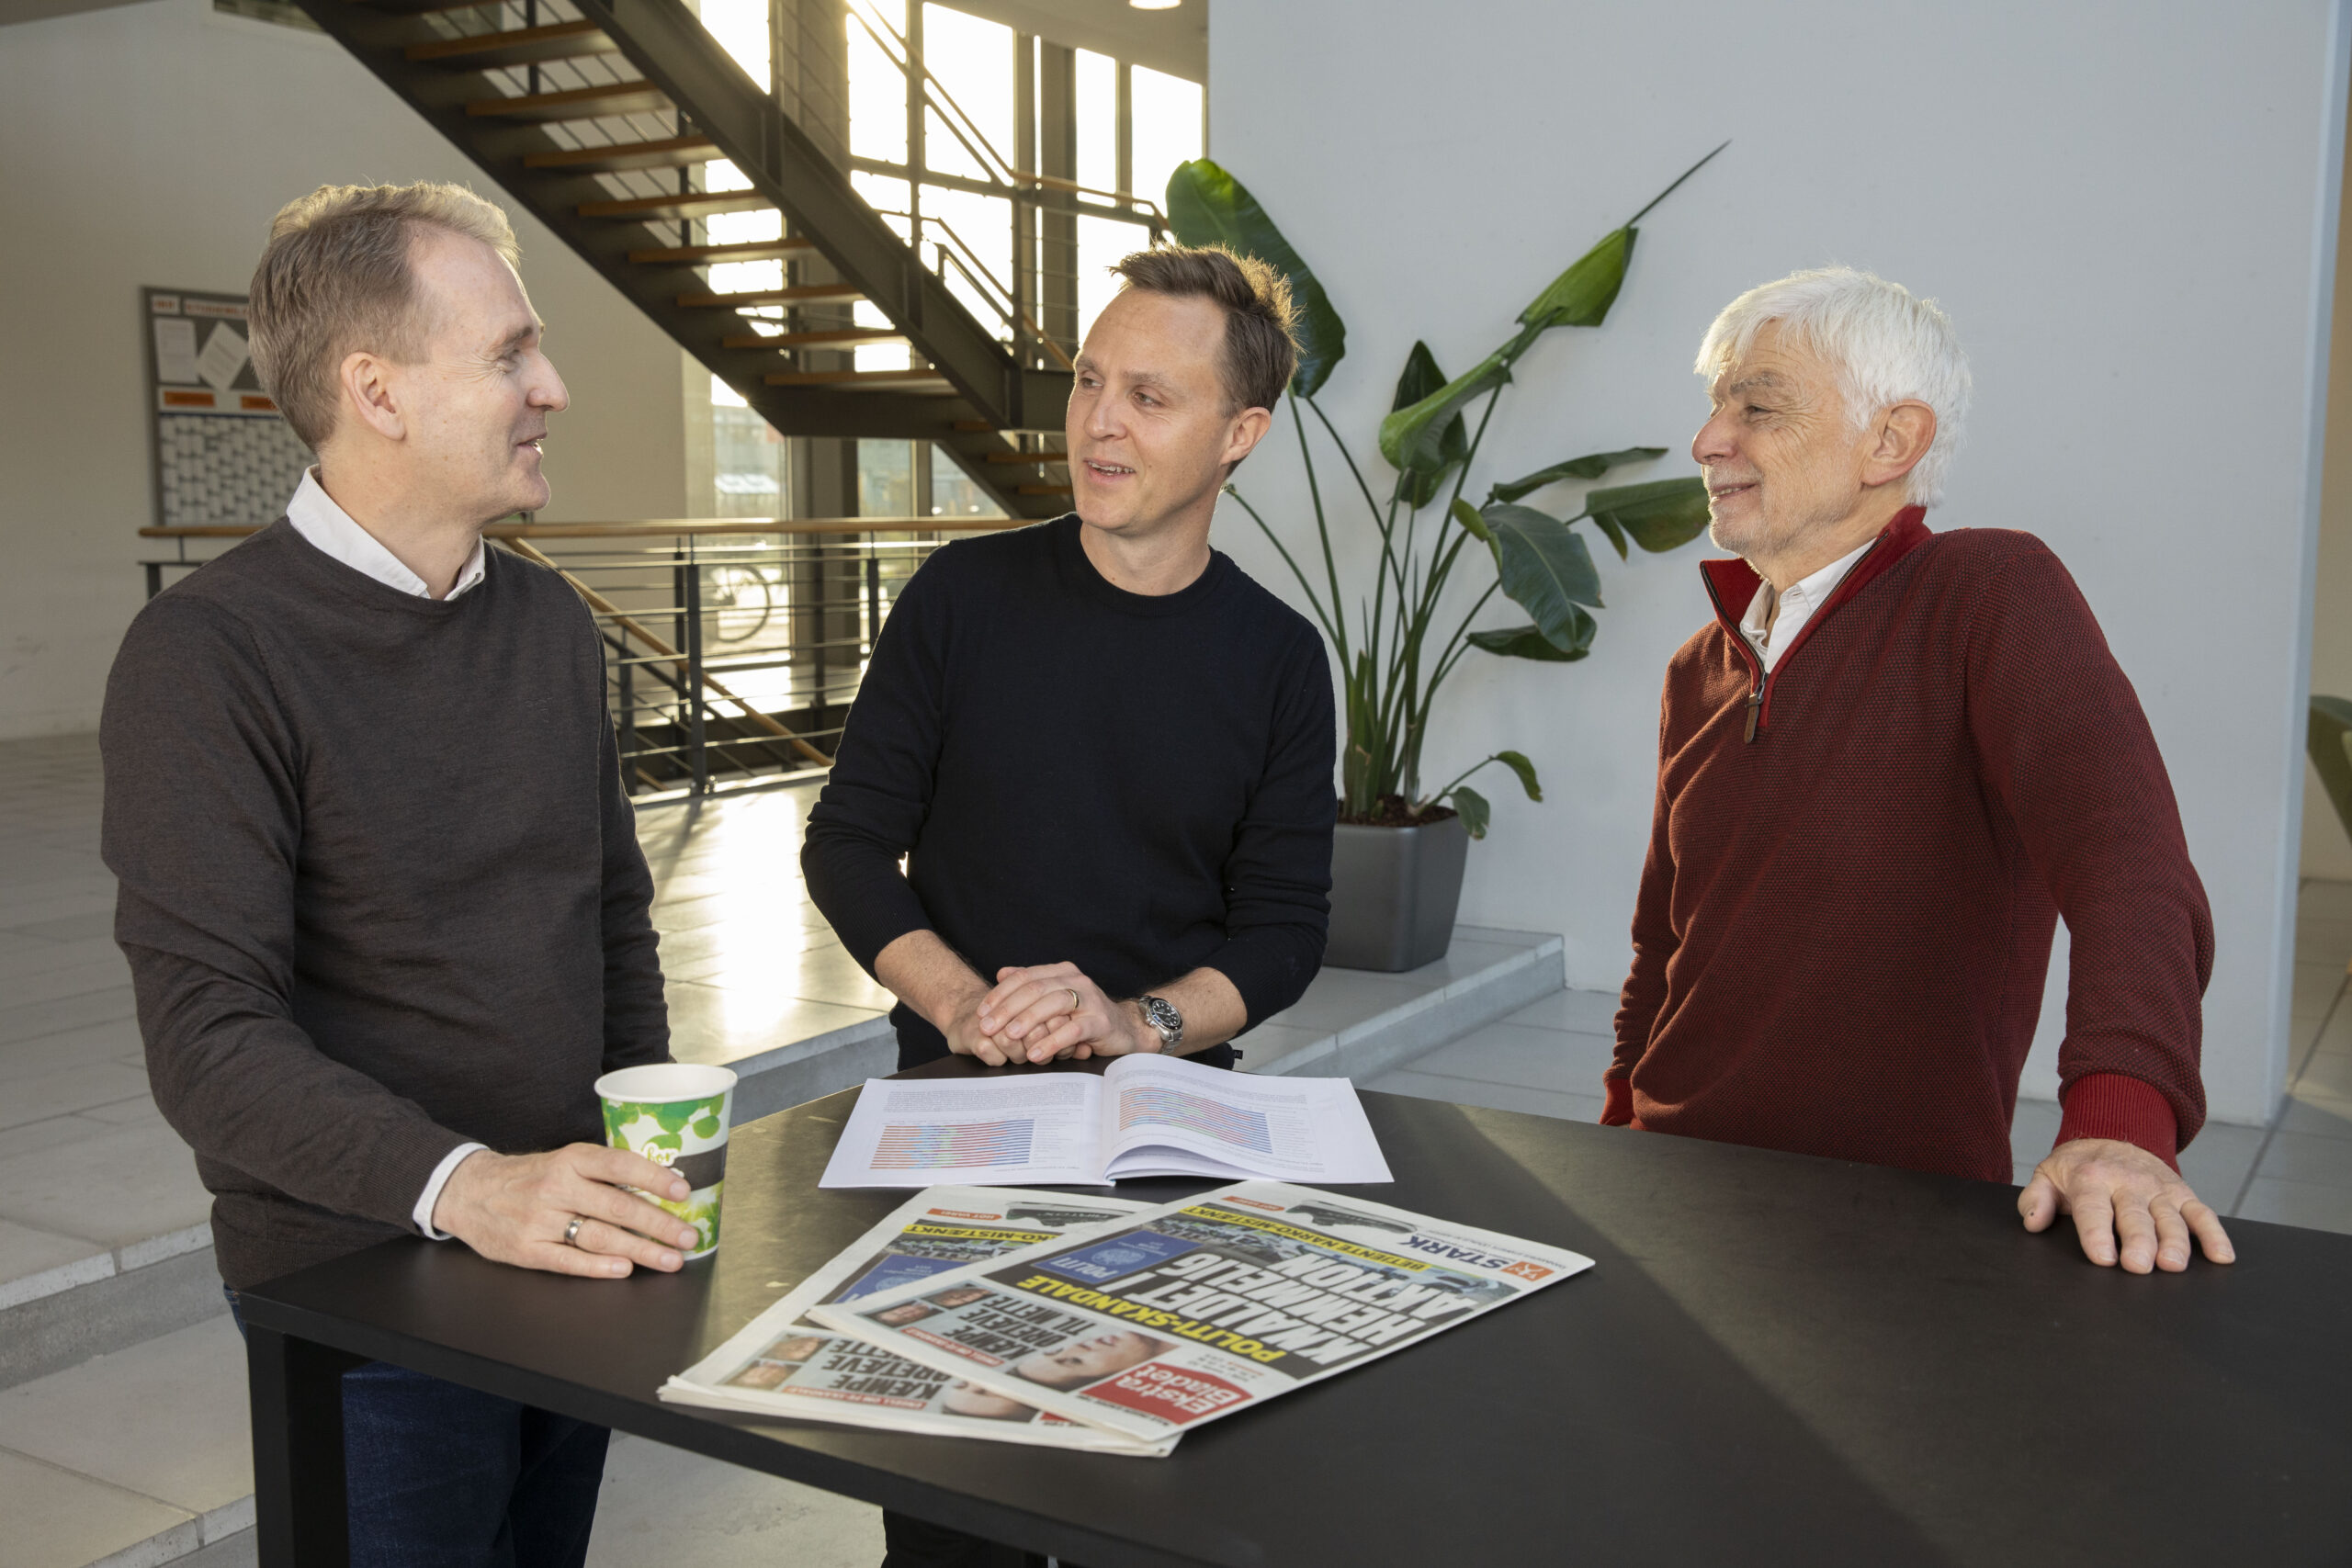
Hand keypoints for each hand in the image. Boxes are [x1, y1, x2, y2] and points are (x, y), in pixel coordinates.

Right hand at [432, 1145, 700, 1278]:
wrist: (468, 1191)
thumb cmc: (528, 1177)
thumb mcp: (562, 1161)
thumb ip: (602, 1172)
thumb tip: (659, 1185)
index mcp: (571, 1160)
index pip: (620, 1164)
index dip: (655, 1177)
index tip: (684, 1191)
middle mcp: (557, 1187)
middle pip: (617, 1206)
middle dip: (659, 1224)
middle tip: (688, 1236)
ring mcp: (540, 1220)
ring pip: (599, 1236)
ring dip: (640, 1250)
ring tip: (670, 1259)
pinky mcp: (526, 1250)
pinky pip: (568, 1260)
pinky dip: (598, 1267)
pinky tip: (624, 1270)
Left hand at [977, 962, 1155, 1065]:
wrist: (1124, 1030)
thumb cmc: (1084, 1017)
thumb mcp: (1055, 998)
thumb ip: (1030, 985)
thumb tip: (1001, 973)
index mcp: (1061, 972)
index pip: (1024, 977)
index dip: (999, 994)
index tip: (981, 1013)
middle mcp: (1076, 980)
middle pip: (1035, 989)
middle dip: (1007, 1009)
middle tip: (987, 1027)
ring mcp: (1090, 999)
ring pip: (1053, 1004)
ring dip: (1028, 1020)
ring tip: (1009, 1036)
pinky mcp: (1100, 1022)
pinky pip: (1072, 1030)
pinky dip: (1051, 1042)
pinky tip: (1034, 1054)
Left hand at [2018, 1137, 2234, 1272]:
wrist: (2114, 1132)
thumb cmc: (2079, 1166)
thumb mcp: (2048, 1174)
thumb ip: (2036, 1198)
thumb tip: (2033, 1222)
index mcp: (2091, 1179)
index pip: (2093, 1209)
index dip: (2097, 1234)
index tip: (2103, 1258)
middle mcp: (2127, 1183)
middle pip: (2134, 1216)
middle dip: (2138, 1242)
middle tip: (2138, 1266)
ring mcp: (2158, 1189)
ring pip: (2170, 1218)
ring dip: (2175, 1242)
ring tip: (2172, 1264)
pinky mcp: (2182, 1194)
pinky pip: (2202, 1214)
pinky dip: (2214, 1234)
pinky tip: (2222, 1256)